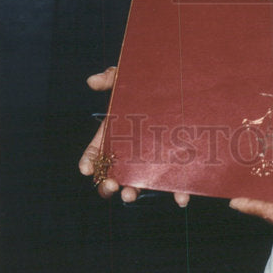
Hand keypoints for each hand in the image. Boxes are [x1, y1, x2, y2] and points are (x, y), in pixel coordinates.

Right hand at [77, 66, 189, 207]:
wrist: (186, 82)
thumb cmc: (152, 80)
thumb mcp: (130, 76)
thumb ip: (112, 77)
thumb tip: (91, 81)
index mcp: (116, 132)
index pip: (96, 152)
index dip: (89, 162)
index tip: (87, 169)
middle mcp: (132, 149)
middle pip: (114, 174)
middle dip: (108, 185)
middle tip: (112, 186)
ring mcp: (154, 157)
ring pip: (141, 182)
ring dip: (134, 191)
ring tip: (132, 195)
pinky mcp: (178, 161)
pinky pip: (176, 181)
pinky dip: (177, 192)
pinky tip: (181, 197)